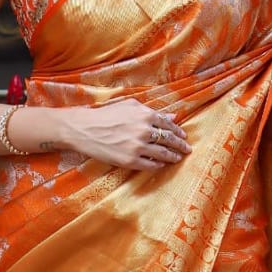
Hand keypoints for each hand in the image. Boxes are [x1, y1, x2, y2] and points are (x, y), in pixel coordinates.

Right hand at [63, 99, 190, 170]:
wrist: (84, 129)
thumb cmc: (106, 115)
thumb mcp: (130, 106)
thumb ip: (152, 111)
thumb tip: (173, 116)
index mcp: (146, 115)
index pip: (169, 124)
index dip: (178, 131)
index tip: (183, 136)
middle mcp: (144, 131)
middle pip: (169, 140)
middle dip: (180, 145)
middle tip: (187, 149)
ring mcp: (138, 147)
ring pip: (163, 154)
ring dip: (172, 157)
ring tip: (177, 158)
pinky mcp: (130, 161)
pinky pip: (150, 165)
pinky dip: (158, 165)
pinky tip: (161, 164)